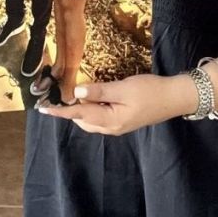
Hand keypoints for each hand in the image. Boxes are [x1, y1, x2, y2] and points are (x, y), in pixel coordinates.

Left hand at [37, 73, 195, 134]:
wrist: (174, 98)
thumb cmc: (150, 91)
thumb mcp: (124, 88)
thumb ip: (99, 91)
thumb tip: (77, 93)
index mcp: (109, 120)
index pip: (78, 115)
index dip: (60, 111)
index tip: (43, 109)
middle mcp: (111, 127)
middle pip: (82, 120)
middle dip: (70, 109)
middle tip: (62, 91)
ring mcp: (117, 125)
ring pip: (91, 119)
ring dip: (82, 108)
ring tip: (76, 92)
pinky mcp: (123, 120)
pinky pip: (100, 117)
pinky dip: (92, 108)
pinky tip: (94, 96)